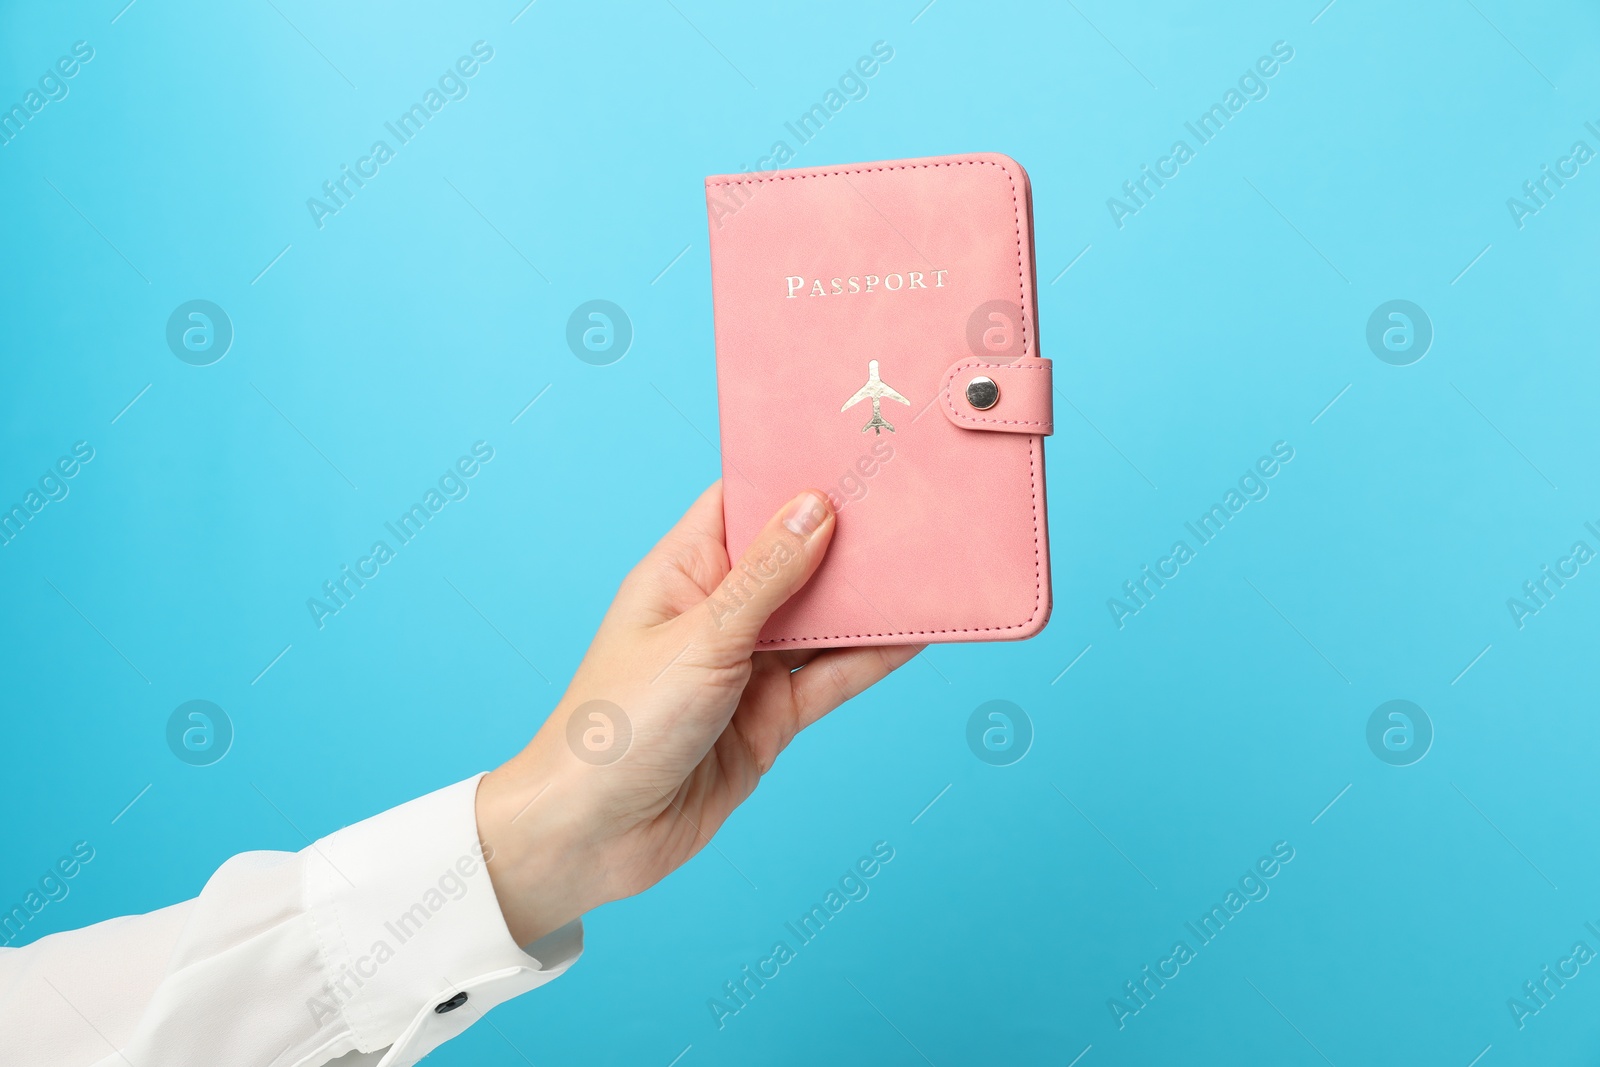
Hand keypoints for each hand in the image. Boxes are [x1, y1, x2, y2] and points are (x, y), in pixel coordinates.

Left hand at [474, 482, 922, 944]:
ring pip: (820, 622)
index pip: (742, 505)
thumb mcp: (700, 640)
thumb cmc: (618, 727)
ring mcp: (746, 668)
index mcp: (682, 574)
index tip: (851, 449)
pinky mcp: (770, 719)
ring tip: (930, 565)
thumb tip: (816, 506)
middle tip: (912, 506)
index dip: (791, 476)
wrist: (594, 837)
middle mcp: (716, 613)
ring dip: (867, 602)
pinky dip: (872, 659)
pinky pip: (830, 678)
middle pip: (794, 562)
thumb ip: (766, 578)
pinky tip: (915, 635)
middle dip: (847, 540)